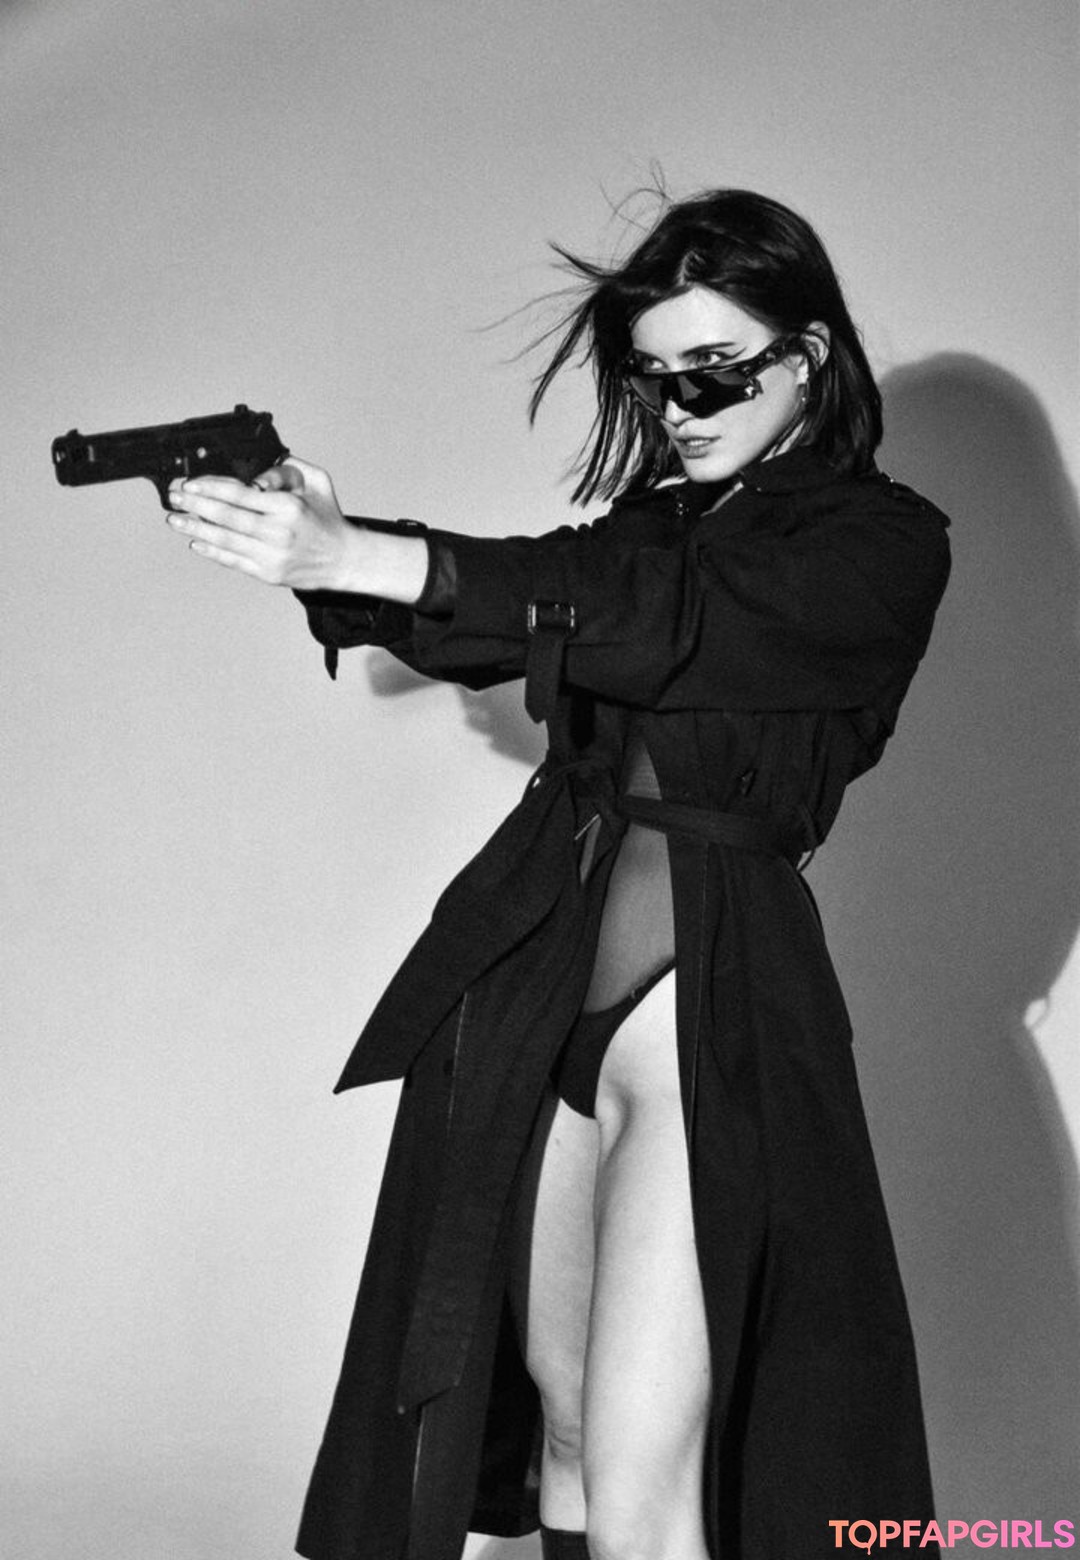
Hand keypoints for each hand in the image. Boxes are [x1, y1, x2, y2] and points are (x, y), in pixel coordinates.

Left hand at [166, 456, 362, 589]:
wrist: (343, 559)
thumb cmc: (328, 518)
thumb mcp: (317, 482)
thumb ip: (288, 469)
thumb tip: (257, 472)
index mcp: (288, 507)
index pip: (240, 494)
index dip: (210, 488)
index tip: (190, 484)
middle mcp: (278, 533)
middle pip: (226, 517)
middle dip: (195, 506)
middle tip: (174, 498)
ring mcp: (271, 556)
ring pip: (224, 540)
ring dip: (195, 528)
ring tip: (175, 520)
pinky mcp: (267, 574)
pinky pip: (232, 561)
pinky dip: (211, 551)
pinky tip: (196, 541)